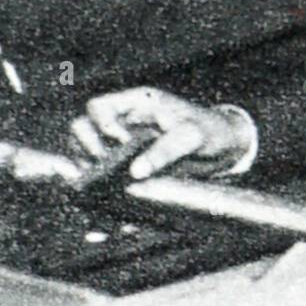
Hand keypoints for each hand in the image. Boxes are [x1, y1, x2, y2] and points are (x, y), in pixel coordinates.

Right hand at [68, 87, 254, 179]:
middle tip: (103, 169)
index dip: (102, 126)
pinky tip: (102, 201)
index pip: (98, 107)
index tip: (121, 144)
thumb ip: (165, 150)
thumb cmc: (208, 130)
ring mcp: (121, 144)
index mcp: (136, 103)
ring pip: (84, 152)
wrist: (223, 147)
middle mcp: (123, 121)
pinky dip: (97, 186)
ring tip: (100, 186)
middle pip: (82, 128)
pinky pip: (101, 173)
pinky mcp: (125, 166)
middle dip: (86, 148)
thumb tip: (135, 172)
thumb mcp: (192, 136)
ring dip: (87, 168)